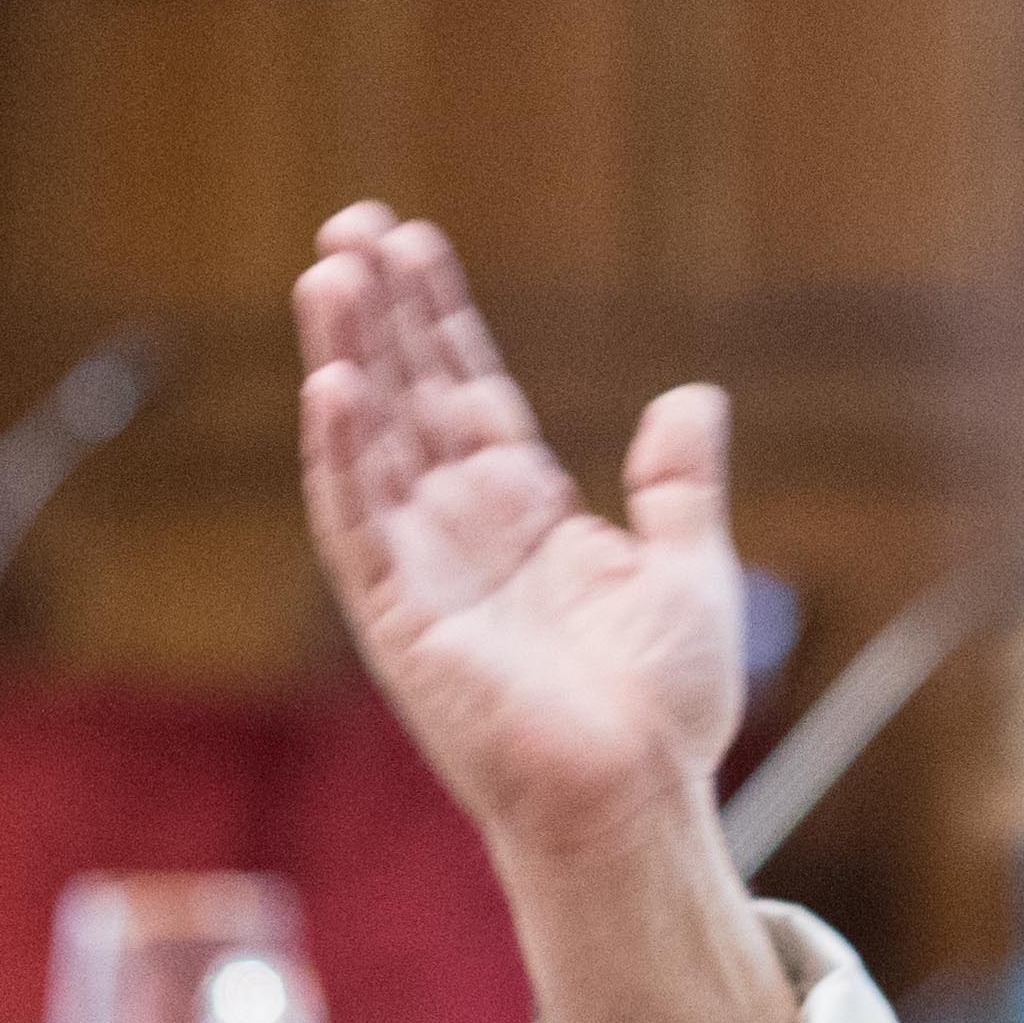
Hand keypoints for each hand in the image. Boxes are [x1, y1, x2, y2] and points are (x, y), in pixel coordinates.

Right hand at [296, 205, 745, 866]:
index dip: (438, 318)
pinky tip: (331, 382)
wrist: (636, 800)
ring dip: (347, 355)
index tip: (411, 241)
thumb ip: (679, 485)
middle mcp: (460, 532)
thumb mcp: (690, 572)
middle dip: (378, 312)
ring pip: (370, 442)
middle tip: (350, 223)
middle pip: (408, 397)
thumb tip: (694, 396)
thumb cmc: (663, 711)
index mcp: (523, 515)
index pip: (465, 392)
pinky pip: (357, 523)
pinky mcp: (399, 619)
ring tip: (329, 270)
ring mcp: (422, 571)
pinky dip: (340, 453)